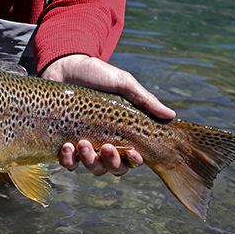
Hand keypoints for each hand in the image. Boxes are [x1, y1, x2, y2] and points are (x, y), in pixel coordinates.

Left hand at [41, 54, 174, 176]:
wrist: (64, 65)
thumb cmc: (96, 74)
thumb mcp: (122, 83)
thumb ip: (144, 99)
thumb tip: (171, 115)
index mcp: (122, 132)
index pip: (133, 157)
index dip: (134, 161)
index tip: (132, 152)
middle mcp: (105, 142)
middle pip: (114, 168)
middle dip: (111, 162)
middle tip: (106, 147)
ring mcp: (84, 144)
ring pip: (92, 167)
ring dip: (90, 161)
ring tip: (82, 143)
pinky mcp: (63, 143)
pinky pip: (68, 163)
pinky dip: (68, 160)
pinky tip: (67, 147)